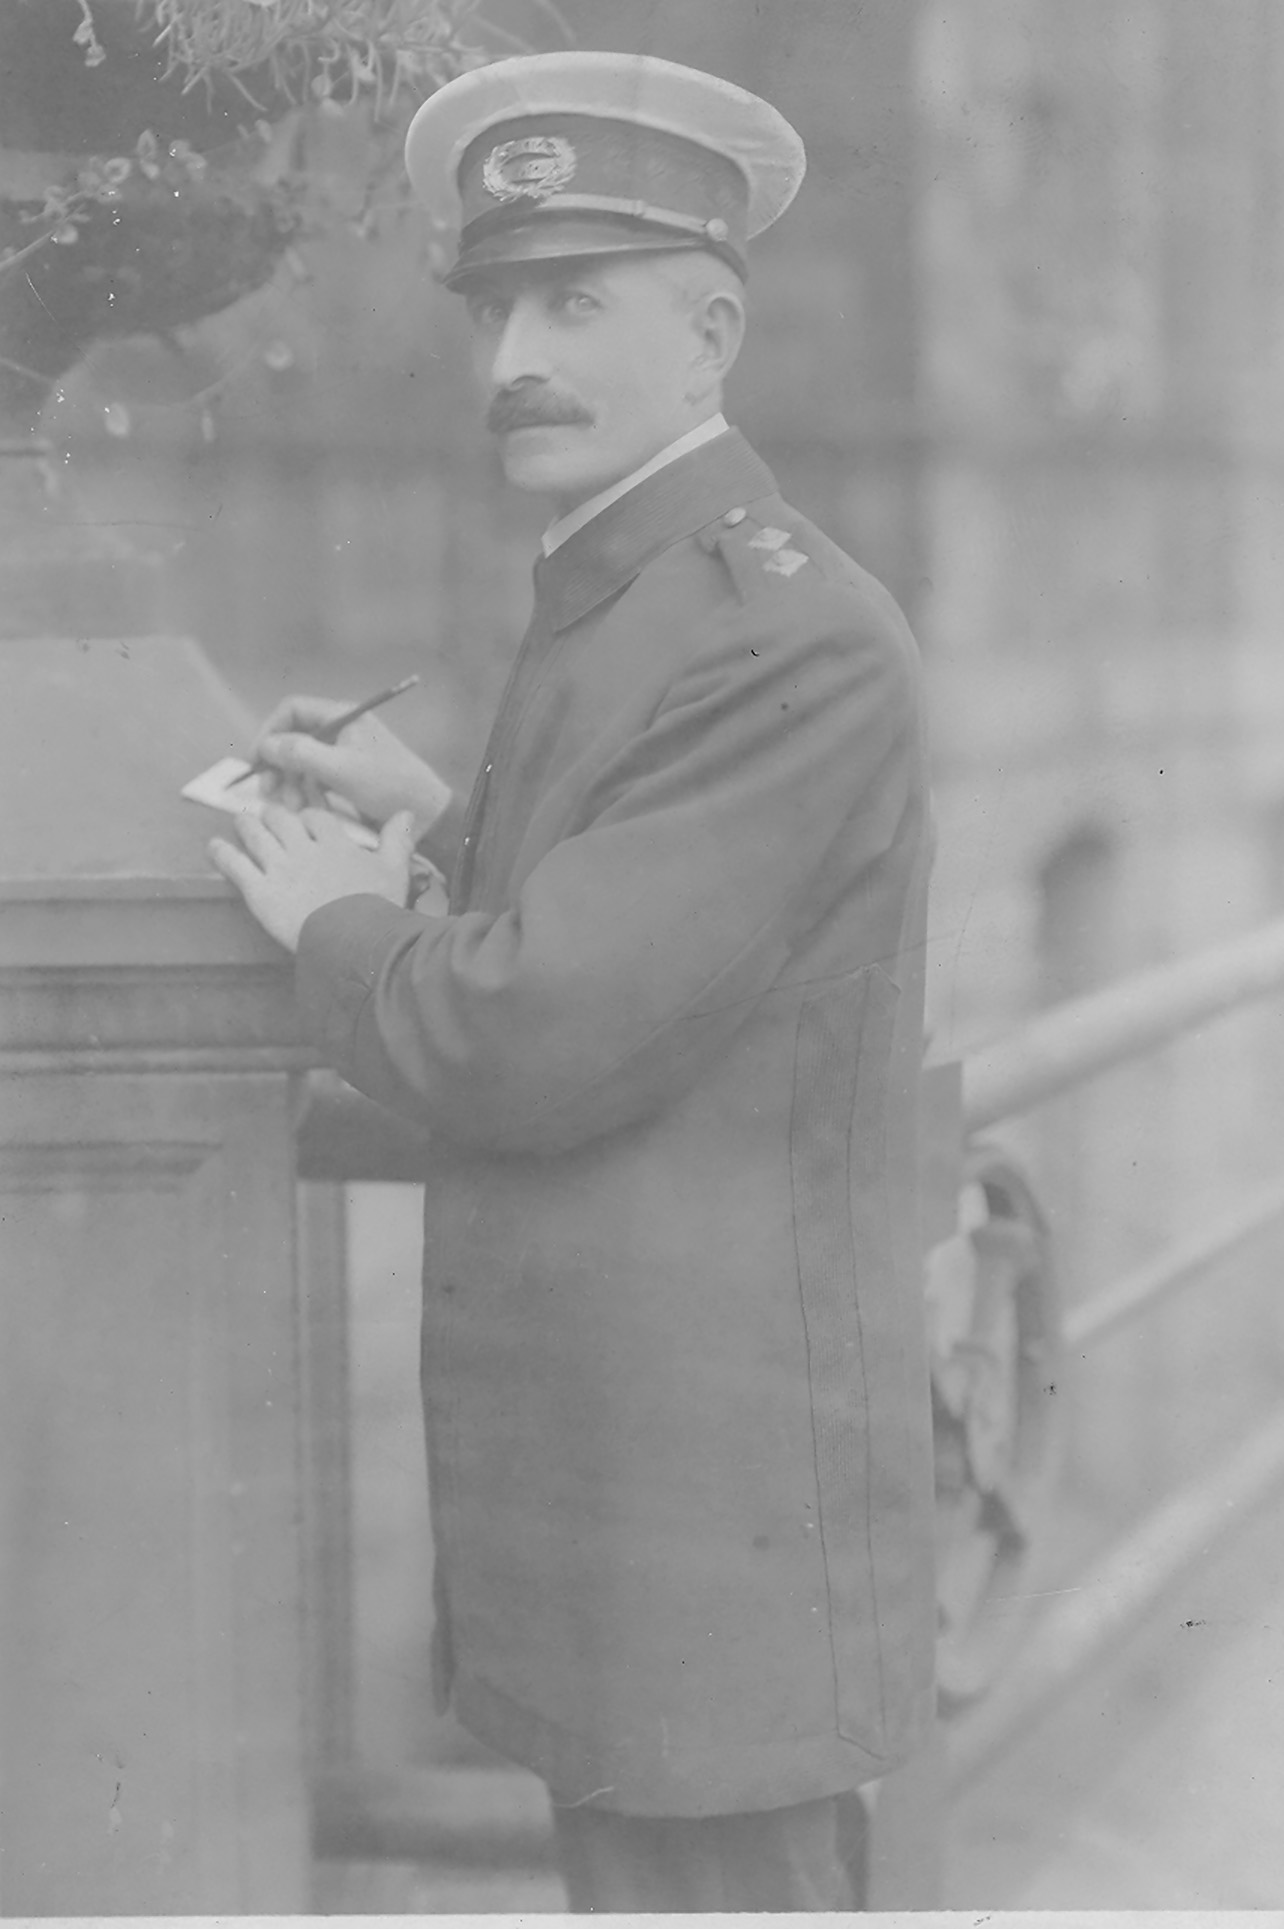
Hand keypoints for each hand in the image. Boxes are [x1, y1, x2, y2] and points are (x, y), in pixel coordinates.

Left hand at [209, 803, 416, 952]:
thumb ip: (398, 840)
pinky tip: (213, 846)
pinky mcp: (259, 890)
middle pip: (281, 819)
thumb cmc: (378, 907)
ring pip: (255, 835)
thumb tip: (408, 813)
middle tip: (266, 816)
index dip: (308, 819)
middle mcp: (304, 848)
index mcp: (335, 842)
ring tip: (239, 823)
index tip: (305, 822)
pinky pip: (235, 864)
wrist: (354, 940)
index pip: (316, 818)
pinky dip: (221, 853)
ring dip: (246, 826)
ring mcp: (279, 868)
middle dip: (273, 816)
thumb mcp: (396, 871)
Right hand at [253, 693, 451, 836]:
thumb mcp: (341, 768)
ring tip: (295, 807)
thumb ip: (300, 753)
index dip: (270, 731)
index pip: (292, 710)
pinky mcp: (347, 776)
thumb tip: (266, 745)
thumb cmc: (388, 785)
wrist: (427, 814)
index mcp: (342, 715)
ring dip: (294, 785)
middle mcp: (341, 729)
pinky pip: (316, 779)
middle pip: (294, 738)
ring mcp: (344, 753)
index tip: (257, 760)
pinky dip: (309, 794)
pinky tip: (312, 810)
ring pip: (302, 763)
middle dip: (280, 765)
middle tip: (269, 791)